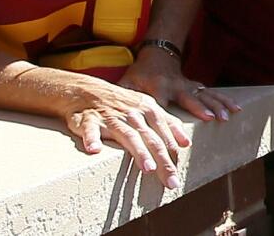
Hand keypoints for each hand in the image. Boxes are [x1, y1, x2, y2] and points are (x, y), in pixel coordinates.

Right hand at [62, 78, 189, 189]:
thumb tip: (186, 143)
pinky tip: (94, 150)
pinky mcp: (89, 120)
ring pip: (128, 135)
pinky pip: (91, 130)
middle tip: (171, 182)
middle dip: (163, 161)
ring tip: (149, 168)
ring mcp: (111, 117)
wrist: (86, 90)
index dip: (173, 155)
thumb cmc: (121, 103)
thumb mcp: (147, 108)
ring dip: (139, 152)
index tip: (178, 177)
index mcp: (149, 110)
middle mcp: (133, 114)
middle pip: (152, 139)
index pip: (165, 135)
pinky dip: (92, 139)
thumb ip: (167, 124)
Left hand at [120, 48, 240, 121]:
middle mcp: (176, 87)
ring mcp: (188, 86)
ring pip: (204, 96)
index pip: (160, 106)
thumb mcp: (126, 82)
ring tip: (225, 118)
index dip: (163, 120)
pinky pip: (213, 94)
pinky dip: (225, 101)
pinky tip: (237, 109)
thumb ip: (121, 96)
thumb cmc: (140, 73)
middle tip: (205, 123)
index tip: (165, 136)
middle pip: (187, 101)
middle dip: (197, 112)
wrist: (159, 53)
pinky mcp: (197, 87)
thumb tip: (111, 111)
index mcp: (157, 88)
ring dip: (215, 107)